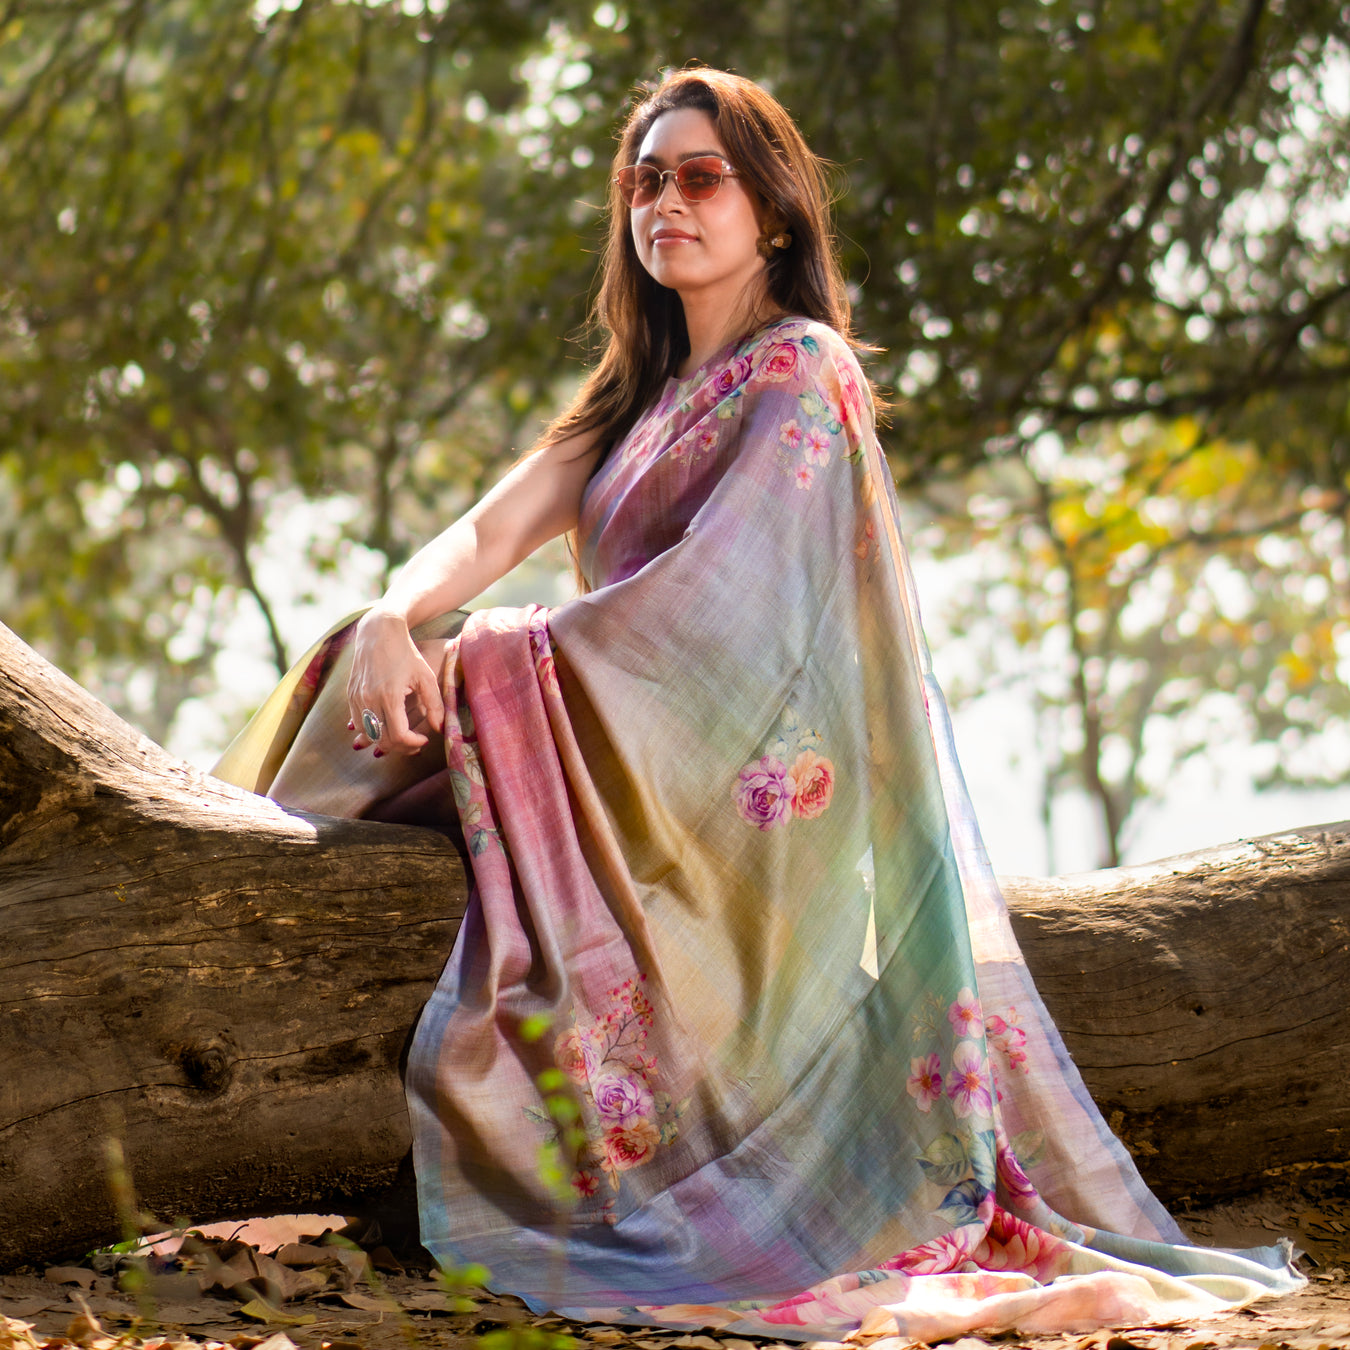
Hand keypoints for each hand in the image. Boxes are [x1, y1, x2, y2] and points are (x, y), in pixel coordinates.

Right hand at [346, 608, 445, 755]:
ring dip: (385, 741)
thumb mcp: (425, 676)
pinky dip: (372, 730)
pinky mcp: (350, 694)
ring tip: (402, 737)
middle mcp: (369, 699)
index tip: (424, 740)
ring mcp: (357, 697)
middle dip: (401, 746)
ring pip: (368, 734)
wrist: (378, 631)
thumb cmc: (406, 652)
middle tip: (415, 743)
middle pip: (382, 739)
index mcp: (390, 696)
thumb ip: (434, 704)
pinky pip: (358, 722)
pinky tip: (387, 726)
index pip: (399, 735)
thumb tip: (438, 728)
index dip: (413, 743)